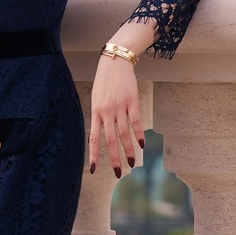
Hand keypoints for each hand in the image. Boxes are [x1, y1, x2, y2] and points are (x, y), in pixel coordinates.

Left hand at [89, 54, 144, 177]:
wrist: (115, 61)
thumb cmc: (104, 81)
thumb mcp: (96, 98)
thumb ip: (98, 116)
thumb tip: (100, 134)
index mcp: (95, 112)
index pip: (93, 138)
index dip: (93, 155)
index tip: (93, 169)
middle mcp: (107, 112)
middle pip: (110, 140)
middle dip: (114, 158)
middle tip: (119, 173)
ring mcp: (120, 107)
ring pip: (124, 134)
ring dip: (129, 150)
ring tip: (133, 162)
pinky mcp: (132, 102)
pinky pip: (136, 122)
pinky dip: (139, 134)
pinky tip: (142, 145)